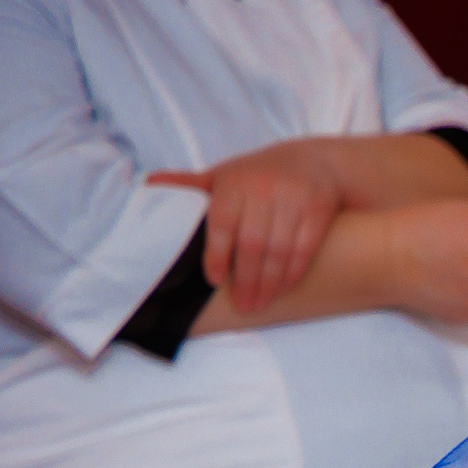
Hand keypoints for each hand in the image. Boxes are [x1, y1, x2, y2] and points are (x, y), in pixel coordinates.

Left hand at [149, 138, 350, 313]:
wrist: (316, 162)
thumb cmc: (259, 175)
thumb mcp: (224, 175)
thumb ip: (191, 185)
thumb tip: (149, 185)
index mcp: (234, 182)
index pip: (223, 223)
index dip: (217, 254)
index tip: (214, 280)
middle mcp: (264, 188)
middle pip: (253, 243)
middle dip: (246, 279)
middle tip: (242, 306)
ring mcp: (294, 199)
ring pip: (280, 250)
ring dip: (269, 283)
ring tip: (258, 304)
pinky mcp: (319, 209)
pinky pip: (305, 249)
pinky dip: (292, 274)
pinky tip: (281, 289)